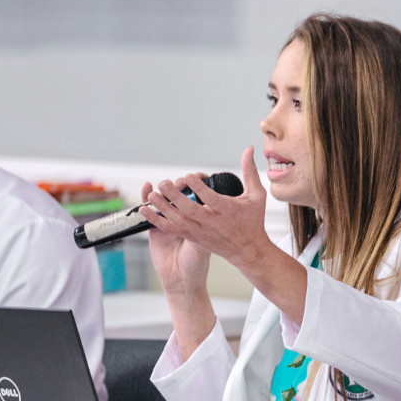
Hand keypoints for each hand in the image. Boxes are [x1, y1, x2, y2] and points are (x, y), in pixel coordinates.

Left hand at [140, 147, 272, 267]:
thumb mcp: (256, 196)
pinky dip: (157, 220)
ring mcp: (201, 231)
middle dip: (176, 196)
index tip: (189, 176)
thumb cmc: (253, 221)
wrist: (248, 251)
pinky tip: (144, 210)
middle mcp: (213, 222)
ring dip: (164, 208)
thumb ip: (249, 171)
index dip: (198, 187)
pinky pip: (172, 229)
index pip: (210, 198)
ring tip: (152, 195)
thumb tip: (248, 149)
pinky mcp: (193, 237)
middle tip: (163, 183)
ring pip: (179, 220)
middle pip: (190, 210)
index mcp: (227, 211)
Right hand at [143, 185, 216, 359]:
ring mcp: (168, 223)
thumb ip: (202, 228)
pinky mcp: (154, 229)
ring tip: (163, 185)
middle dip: (178, 186)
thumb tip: (207, 211)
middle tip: (181, 182)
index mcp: (197, 220)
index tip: (200, 177)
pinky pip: (148, 213)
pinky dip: (146, 201)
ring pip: (163, 201)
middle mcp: (183, 218)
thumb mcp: (202, 245)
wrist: (182, 282)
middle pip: (179, 195)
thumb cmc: (196, 264)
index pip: (197, 196)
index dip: (197, 185)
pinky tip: (146, 190)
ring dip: (162, 191)